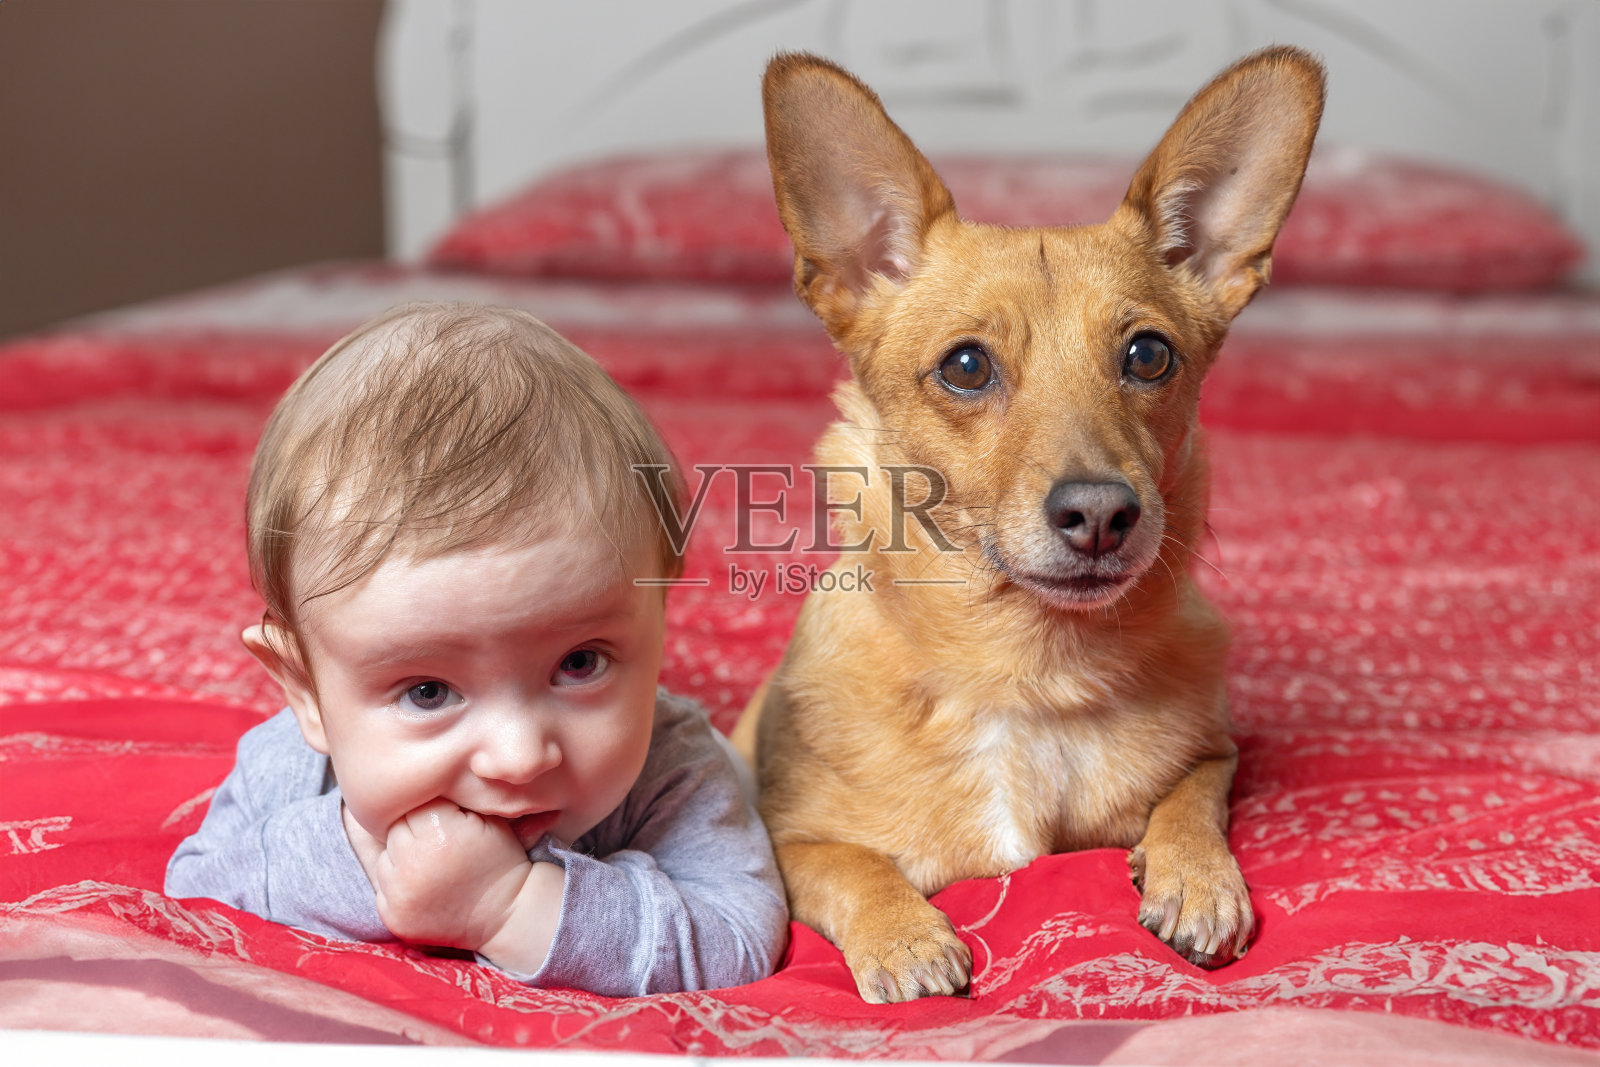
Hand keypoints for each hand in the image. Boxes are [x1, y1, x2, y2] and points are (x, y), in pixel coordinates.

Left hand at [371, 799, 533, 949]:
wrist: (507, 912)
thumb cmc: (497, 858)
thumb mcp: (484, 816)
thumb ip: (448, 797)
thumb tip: (399, 784)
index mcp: (438, 832)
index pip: (411, 803)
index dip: (430, 810)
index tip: (446, 821)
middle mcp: (414, 863)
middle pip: (392, 829)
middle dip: (411, 830)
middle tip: (438, 843)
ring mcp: (400, 894)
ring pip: (382, 857)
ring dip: (400, 857)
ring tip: (429, 864)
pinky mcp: (393, 916)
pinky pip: (381, 887)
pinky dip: (396, 884)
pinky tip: (422, 885)